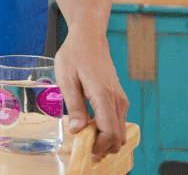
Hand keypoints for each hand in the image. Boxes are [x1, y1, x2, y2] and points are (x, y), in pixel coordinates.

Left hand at [55, 24, 128, 159]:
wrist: (89, 38)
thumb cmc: (75, 55)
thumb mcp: (67, 79)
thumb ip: (74, 106)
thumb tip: (77, 131)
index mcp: (103, 95)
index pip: (109, 132)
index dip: (98, 146)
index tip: (84, 150)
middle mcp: (117, 100)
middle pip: (118, 137)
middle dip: (103, 148)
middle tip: (85, 150)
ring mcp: (121, 99)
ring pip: (120, 131)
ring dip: (106, 140)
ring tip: (86, 138)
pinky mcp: (119, 98)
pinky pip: (118, 122)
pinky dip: (108, 130)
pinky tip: (91, 126)